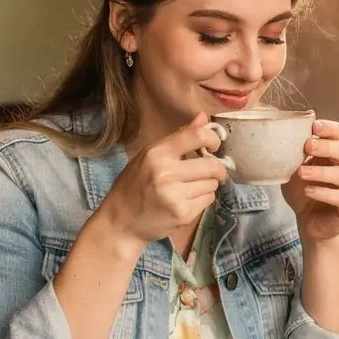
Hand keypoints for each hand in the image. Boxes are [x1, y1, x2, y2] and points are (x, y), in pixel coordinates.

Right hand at [100, 113, 228, 250]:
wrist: (121, 221)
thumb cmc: (134, 185)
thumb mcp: (149, 155)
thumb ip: (178, 137)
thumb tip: (203, 117)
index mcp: (157, 153)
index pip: (196, 136)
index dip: (213, 139)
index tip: (214, 146)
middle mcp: (166, 173)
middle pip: (212, 165)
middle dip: (218, 169)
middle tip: (213, 172)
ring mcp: (175, 195)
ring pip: (212, 184)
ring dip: (208, 185)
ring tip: (191, 188)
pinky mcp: (182, 214)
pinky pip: (208, 200)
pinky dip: (203, 199)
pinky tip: (188, 200)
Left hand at [282, 119, 338, 243]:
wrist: (309, 222)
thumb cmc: (304, 191)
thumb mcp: (294, 170)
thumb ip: (292, 155)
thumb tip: (278, 136)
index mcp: (336, 154)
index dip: (328, 128)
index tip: (313, 125)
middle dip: (324, 146)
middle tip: (306, 146)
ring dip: (320, 172)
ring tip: (301, 172)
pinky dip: (324, 193)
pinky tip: (308, 191)